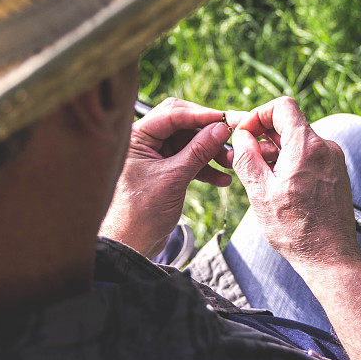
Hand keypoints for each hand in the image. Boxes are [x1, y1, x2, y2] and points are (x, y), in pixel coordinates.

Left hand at [100, 98, 231, 257]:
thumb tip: (221, 128)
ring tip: (229, 164)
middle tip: (230, 138)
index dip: (201, 115)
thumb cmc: (141, 213)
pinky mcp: (163, 170)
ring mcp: (154, 156)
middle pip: (182, 124)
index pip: (172, 114)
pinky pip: (188, 160)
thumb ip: (198, 151)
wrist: (130, 245)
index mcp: (136, 137)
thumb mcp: (174, 178)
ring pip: (188, 143)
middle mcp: (143, 141)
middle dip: (207, 133)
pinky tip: (221, 179)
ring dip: (209, 152)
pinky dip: (204, 168)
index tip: (225, 119)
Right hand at [229, 97, 360, 268]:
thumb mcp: (260, 193)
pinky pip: (308, 156)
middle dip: (262, 136)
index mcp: (307, 146)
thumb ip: (247, 158)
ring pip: (297, 142)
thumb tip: (240, 137)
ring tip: (254, 173)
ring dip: (274, 151)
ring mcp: (333, 160)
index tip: (244, 133)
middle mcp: (325, 148)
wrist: (330, 258)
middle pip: (289, 124)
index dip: (258, 114)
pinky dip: (289, 162)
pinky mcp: (335, 173)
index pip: (282, 106)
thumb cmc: (297, 230)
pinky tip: (275, 183)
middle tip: (240, 155)